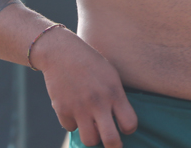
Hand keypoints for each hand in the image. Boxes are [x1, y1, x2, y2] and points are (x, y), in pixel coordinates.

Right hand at [35, 28, 137, 147]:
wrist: (61, 52)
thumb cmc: (90, 62)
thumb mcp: (110, 74)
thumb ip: (117, 96)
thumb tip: (122, 120)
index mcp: (114, 92)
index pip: (129, 123)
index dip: (128, 128)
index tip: (124, 126)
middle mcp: (98, 102)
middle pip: (111, 140)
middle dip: (114, 146)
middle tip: (112, 143)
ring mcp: (79, 108)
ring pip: (89, 141)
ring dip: (92, 136)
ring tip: (92, 126)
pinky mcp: (62, 110)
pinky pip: (71, 128)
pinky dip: (73, 122)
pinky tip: (73, 109)